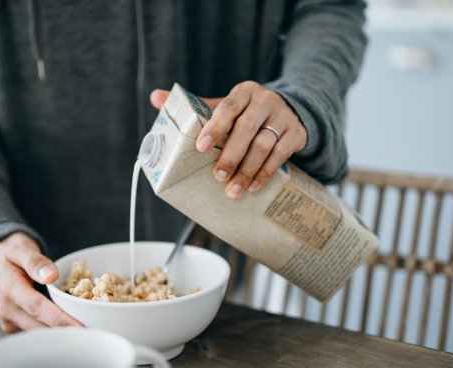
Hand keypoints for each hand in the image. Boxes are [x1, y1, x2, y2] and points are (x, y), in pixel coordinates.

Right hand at [0, 232, 81, 331]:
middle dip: (66, 332)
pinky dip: (53, 331)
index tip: (80, 329)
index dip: (60, 320)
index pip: (37, 308)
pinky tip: (70, 328)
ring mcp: (8, 321)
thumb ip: (35, 261)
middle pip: (40, 327)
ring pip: (39, 333)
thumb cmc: (9, 252)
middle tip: (94, 334)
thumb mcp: (21, 248)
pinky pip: (35, 332)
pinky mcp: (12, 326)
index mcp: (9, 289)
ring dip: (61, 334)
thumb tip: (52, 276)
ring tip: (87, 333)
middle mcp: (7, 310)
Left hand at [150, 81, 306, 198]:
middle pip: (246, 129)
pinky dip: (266, 173)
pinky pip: (281, 155)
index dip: (214, 127)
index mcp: (243, 92)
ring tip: (232, 190)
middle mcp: (265, 101)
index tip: (200, 147)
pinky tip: (254, 187)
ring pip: (264, 145)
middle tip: (217, 176)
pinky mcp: (297, 133)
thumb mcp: (225, 105)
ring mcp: (283, 117)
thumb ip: (195, 105)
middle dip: (230, 155)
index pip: (227, 106)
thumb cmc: (247, 112)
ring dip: (247, 170)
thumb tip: (155, 97)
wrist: (289, 110)